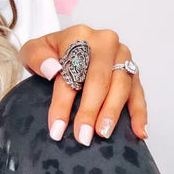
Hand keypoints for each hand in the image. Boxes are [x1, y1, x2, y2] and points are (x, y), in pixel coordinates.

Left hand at [18, 25, 148, 145]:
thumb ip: (37, 57)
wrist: (66, 47)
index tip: (56, 129)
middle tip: (83, 136)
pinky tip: (140, 132)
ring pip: (122, 85)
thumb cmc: (49, 54)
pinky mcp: (133, 70)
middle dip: (90, 111)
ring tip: (103, 134)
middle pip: (99, 80)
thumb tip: (52, 69)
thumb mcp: (33, 51)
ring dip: (113, 112)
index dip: (62, 103)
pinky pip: (139, 92)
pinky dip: (140, 113)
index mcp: (80, 36)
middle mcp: (105, 43)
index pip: (71, 72)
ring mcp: (122, 56)